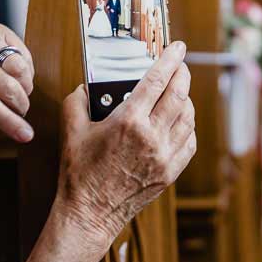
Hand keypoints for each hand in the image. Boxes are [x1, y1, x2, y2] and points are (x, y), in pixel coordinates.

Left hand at [0, 11, 35, 164]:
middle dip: (19, 107)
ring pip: (19, 71)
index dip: (8, 122)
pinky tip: (17, 76)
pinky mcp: (1, 31)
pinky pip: (25, 57)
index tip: (26, 136)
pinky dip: (26, 72)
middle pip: (7, 88)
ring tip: (15, 93)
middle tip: (18, 112)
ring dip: (24, 89)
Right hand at [54, 41, 196, 249]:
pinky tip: (179, 121)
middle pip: (179, 94)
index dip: (170, 59)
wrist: (89, 214)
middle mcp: (152, 137)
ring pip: (188, 117)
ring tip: (178, 91)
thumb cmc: (79, 174)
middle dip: (183, 73)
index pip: (158, 80)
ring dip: (186, 99)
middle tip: (180, 64)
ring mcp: (165, 156)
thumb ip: (77, 101)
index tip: (178, 47)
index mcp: (129, 122)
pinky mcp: (171, 172)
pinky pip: (190, 141)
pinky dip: (188, 126)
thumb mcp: (71, 131)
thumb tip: (85, 87)